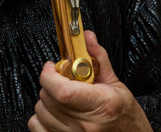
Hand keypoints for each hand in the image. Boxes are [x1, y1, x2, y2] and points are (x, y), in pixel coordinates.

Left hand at [28, 31, 152, 131]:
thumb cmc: (124, 116)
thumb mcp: (115, 84)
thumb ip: (98, 58)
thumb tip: (87, 38)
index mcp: (100, 105)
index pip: (62, 91)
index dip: (50, 75)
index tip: (52, 67)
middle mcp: (84, 124)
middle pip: (48, 97)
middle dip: (50, 83)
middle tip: (62, 80)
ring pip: (40, 111)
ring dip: (47, 100)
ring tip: (62, 98)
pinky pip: (37, 126)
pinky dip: (41, 117)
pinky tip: (55, 112)